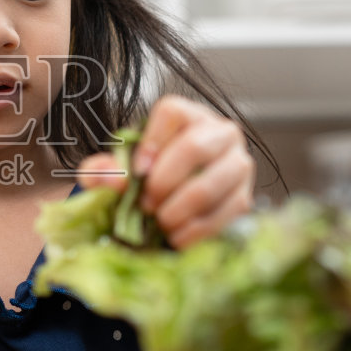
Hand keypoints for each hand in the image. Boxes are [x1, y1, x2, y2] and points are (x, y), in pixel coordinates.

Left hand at [76, 94, 255, 247]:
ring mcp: (239, 164)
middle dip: (164, 182)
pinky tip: (178, 237)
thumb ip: (105, 170)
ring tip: (161, 222)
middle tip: (146, 205)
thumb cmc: (151, 179)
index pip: (172, 112)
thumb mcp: (123, 169)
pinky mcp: (245, 197)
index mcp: (189, 116)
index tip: (137, 172)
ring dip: (179, 210)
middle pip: (194, 147)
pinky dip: (196, 231)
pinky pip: (224, 214)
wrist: (179, 204)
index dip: (151, 142)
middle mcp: (221, 133)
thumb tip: (113, 179)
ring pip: (210, 184)